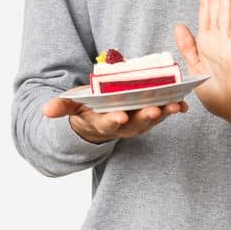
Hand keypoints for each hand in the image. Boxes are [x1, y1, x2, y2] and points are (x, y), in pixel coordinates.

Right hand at [43, 91, 188, 143]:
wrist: (100, 117)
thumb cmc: (86, 108)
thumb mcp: (72, 106)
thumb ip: (62, 107)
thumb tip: (46, 110)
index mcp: (103, 122)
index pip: (108, 124)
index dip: (113, 120)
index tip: (119, 117)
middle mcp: (124, 125)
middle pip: (136, 123)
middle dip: (145, 117)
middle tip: (154, 110)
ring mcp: (139, 122)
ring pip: (153, 119)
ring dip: (165, 113)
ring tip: (176, 105)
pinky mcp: (151, 115)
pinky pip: (164, 113)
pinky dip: (174, 109)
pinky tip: (184, 104)